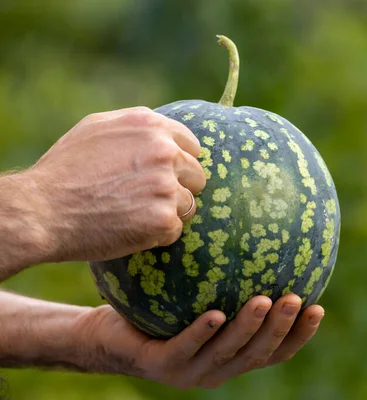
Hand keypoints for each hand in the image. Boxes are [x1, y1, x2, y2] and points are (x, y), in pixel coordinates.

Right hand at [30, 106, 204, 262]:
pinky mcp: (164, 218)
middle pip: (196, 176)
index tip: (163, 176)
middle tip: (146, 199)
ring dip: (167, 213)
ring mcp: (166, 185)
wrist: (43, 210)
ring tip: (134, 214)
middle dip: (178, 188)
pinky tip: (132, 229)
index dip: (179, 164)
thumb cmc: (65, 170)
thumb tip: (163, 132)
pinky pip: (175, 229)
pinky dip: (158, 234)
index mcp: (151, 126)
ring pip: (188, 204)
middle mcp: (164, 151)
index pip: (191, 146)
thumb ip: (136, 127)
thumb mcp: (96, 128)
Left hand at [74, 294, 324, 389]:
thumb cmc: (160, 306)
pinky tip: (215, 314)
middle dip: (280, 329)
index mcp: (232, 355)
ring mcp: (189, 371)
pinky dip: (202, 333)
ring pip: (226, 354)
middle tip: (295, 300)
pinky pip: (184, 348)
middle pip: (257, 354)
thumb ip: (225, 276)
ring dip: (248, 330)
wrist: (108, 333)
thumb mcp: (197, 290)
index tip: (318, 307)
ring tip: (265, 302)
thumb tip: (252, 224)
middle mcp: (217, 368)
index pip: (275, 350)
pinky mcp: (160, 365)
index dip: (299, 334)